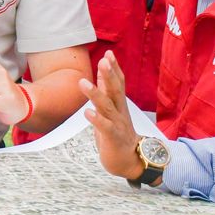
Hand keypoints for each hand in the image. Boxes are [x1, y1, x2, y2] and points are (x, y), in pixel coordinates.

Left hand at [79, 50, 144, 179]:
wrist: (131, 161)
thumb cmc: (118, 133)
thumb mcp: (113, 109)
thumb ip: (108, 91)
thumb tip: (103, 73)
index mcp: (119, 104)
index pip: (118, 83)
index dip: (114, 68)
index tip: (109, 53)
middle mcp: (120, 111)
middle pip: (115, 91)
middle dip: (109, 75)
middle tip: (103, 60)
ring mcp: (117, 124)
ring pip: (107, 107)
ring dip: (95, 94)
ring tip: (83, 82)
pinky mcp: (113, 138)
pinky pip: (105, 127)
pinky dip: (97, 119)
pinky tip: (88, 112)